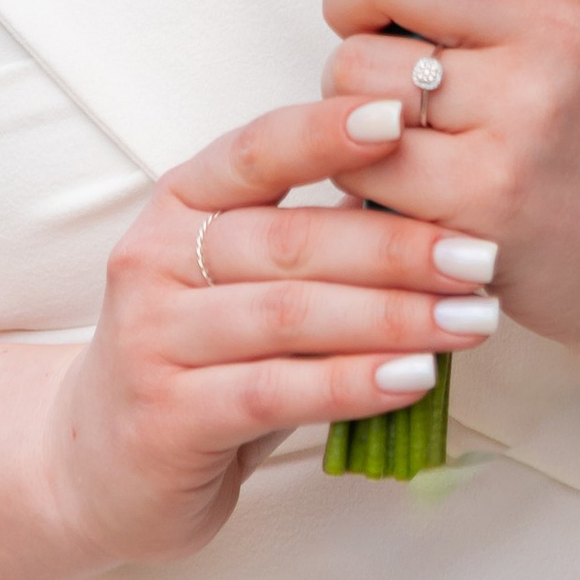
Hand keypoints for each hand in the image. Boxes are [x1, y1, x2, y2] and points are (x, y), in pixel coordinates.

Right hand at [40, 99, 499, 566]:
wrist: (99, 463)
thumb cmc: (204, 353)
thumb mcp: (244, 277)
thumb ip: (312, 234)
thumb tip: (430, 192)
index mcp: (180, 201)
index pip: (257, 149)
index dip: (328, 129)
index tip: (405, 116)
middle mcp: (155, 258)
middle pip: (291, 240)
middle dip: (397, 247)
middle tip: (480, 255)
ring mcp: (154, 339)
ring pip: (291, 316)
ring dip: (393, 318)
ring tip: (470, 321)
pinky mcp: (167, 418)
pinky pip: (276, 391)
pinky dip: (353, 384)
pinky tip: (415, 379)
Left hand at [320, 0, 579, 356]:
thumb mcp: (575, 6)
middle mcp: (553, 32)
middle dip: (351, 3)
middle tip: (377, 35)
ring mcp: (520, 117)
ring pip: (354, 68)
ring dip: (349, 94)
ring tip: (398, 114)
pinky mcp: (481, 199)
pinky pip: (358, 156)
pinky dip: (357, 165)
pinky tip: (399, 173)